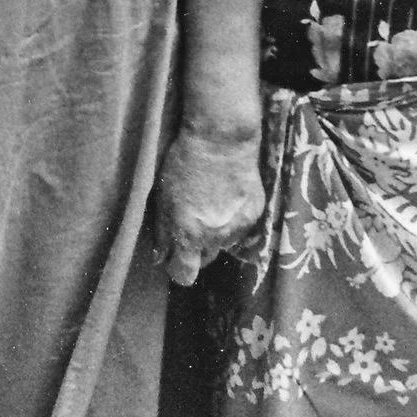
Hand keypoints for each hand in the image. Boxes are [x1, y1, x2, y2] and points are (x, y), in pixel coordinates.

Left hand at [150, 121, 265, 285]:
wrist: (222, 140)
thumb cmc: (184, 164)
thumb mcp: (163, 198)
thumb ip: (163, 233)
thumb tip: (160, 258)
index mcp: (190, 235)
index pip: (185, 276)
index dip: (177, 269)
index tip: (174, 259)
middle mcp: (217, 238)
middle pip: (205, 261)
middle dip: (196, 249)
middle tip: (190, 223)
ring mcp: (239, 228)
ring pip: (224, 245)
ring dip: (216, 234)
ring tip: (210, 205)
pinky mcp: (256, 215)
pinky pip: (241, 229)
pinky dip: (233, 220)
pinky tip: (226, 198)